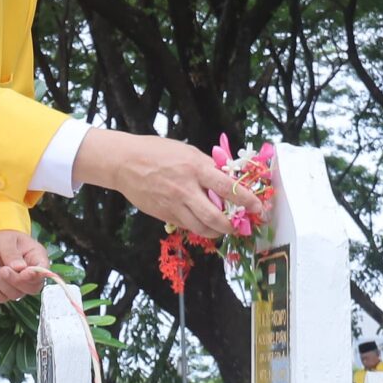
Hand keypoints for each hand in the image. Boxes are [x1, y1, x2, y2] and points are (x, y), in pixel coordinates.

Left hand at [0, 229, 51, 303]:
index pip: (43, 271)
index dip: (36, 275)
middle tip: (3, 269)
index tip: (24, 273)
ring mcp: (17, 285)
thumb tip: (20, 267)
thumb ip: (12, 253)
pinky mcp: (4, 291)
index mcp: (36, 257)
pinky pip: (1, 298)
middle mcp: (30, 274)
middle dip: (15, 281)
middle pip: (32, 288)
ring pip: (15, 294)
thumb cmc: (0, 239)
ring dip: (1, 283)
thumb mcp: (5, 240)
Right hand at [75, 130, 262, 239]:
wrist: (125, 163)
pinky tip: (203, 223)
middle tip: (240, 225)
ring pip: (202, 228)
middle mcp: (186, 189)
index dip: (246, 200)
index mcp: (196, 168)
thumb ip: (207, 166)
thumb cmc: (157, 152)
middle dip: (232, 225)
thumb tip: (228, 178)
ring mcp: (174, 205)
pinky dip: (199, 227)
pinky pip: (187, 226)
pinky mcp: (165, 215)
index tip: (258, 207)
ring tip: (223, 228)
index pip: (228, 187)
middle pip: (216, 217)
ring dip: (217, 232)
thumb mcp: (187, 151)